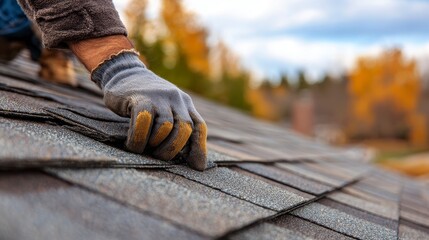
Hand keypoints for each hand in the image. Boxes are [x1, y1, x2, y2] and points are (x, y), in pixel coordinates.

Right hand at [92, 52, 207, 169]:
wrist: (123, 73)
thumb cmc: (145, 101)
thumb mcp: (165, 110)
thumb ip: (177, 127)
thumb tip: (192, 162)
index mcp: (185, 103)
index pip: (199, 127)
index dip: (200, 149)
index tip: (197, 167)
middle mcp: (175, 98)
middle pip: (184, 128)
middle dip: (173, 148)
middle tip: (159, 156)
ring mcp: (158, 96)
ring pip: (165, 127)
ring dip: (154, 145)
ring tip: (143, 149)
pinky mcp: (139, 97)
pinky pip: (144, 122)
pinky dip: (138, 139)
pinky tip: (132, 144)